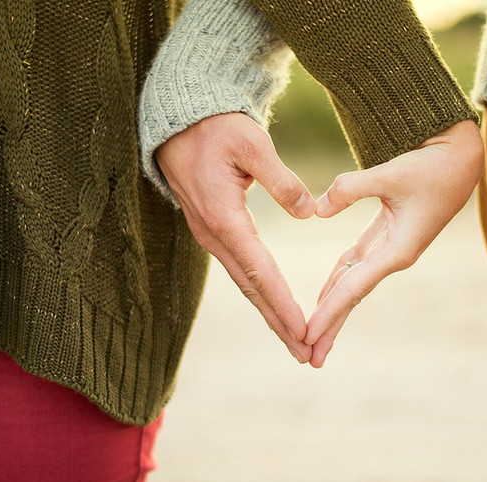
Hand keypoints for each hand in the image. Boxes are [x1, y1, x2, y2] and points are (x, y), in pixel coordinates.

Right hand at [155, 113, 315, 362]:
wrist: (178, 122)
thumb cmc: (216, 128)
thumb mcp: (252, 144)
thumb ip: (281, 179)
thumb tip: (308, 212)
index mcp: (224, 217)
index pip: (260, 270)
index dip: (283, 303)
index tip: (304, 330)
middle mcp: (214, 234)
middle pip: (251, 288)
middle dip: (278, 323)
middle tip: (305, 353)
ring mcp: (210, 235)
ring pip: (244, 283)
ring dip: (269, 313)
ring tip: (294, 340)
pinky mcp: (212, 230)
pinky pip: (239, 269)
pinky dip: (259, 292)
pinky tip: (273, 305)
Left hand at [306, 119, 483, 366]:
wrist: (460, 158)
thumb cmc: (432, 166)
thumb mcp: (391, 173)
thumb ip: (350, 189)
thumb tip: (316, 211)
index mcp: (398, 251)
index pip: (353, 289)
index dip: (328, 313)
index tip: (307, 336)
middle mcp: (393, 256)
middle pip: (352, 297)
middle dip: (330, 327)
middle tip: (308, 357)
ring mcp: (390, 249)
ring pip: (353, 284)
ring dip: (332, 308)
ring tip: (312, 335)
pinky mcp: (387, 236)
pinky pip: (356, 265)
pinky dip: (338, 280)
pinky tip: (324, 295)